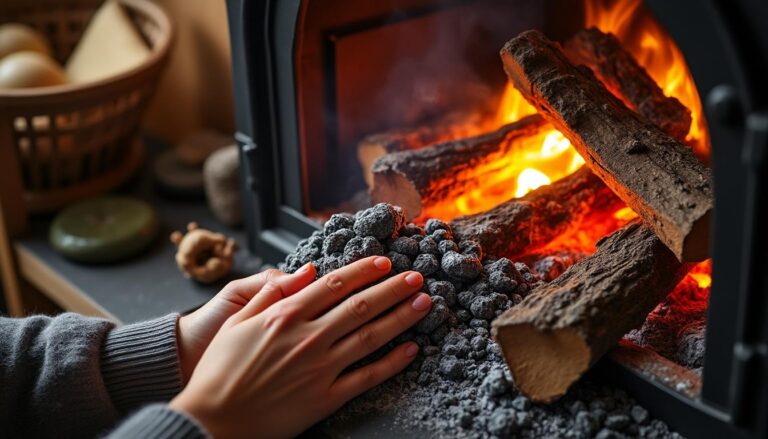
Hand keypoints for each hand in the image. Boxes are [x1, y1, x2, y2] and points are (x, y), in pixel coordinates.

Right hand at [170, 256, 431, 437]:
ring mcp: (320, 368)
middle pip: (361, 305)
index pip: (334, 284)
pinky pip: (367, 377)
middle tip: (417, 276)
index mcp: (285, 316)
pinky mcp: (325, 398)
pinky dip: (392, 362)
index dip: (363, 271)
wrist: (211, 421)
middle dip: (393, 288)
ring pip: (371, 336)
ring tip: (425, 304)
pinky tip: (411, 350)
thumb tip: (305, 271)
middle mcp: (308, 338)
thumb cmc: (219, 370)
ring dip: (401, 317)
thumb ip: (270, 292)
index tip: (384, 262)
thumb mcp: (236, 322)